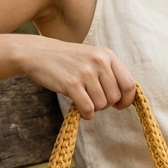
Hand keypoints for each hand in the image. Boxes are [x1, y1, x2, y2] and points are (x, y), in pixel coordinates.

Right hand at [19, 38, 136, 118]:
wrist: (38, 53)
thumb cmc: (68, 59)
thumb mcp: (93, 57)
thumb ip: (110, 73)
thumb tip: (126, 98)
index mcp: (107, 55)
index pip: (129, 84)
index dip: (127, 99)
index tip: (119, 105)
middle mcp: (99, 62)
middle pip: (115, 97)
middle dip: (106, 104)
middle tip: (93, 99)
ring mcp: (85, 73)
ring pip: (102, 105)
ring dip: (94, 108)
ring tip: (84, 99)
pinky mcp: (72, 84)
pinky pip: (89, 109)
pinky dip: (86, 114)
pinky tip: (80, 109)